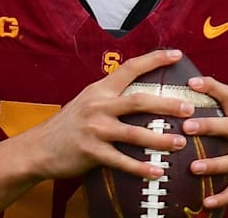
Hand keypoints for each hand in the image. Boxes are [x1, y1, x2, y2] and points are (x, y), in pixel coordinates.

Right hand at [21, 49, 194, 181]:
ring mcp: (94, 129)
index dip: (155, 59)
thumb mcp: (86, 102)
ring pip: (134, 133)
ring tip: (180, 143)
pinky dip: (141, 168)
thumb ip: (110, 97)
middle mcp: (98, 106)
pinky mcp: (91, 152)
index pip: (130, 68)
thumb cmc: (67, 125)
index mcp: (100, 90)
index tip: (177, 54)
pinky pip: (121, 161)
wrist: (38, 148)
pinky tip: (157, 172)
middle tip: (190, 108)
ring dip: (160, 139)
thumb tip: (140, 94)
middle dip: (167, 104)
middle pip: (139, 101)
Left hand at [182, 76, 227, 208]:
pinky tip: (206, 202)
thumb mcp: (227, 126)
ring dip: (213, 164)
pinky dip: (221, 197)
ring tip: (193, 168)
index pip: (227, 96)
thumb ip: (207, 115)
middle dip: (208, 126)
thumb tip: (169, 100)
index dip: (210, 87)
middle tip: (186, 127)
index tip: (191, 82)